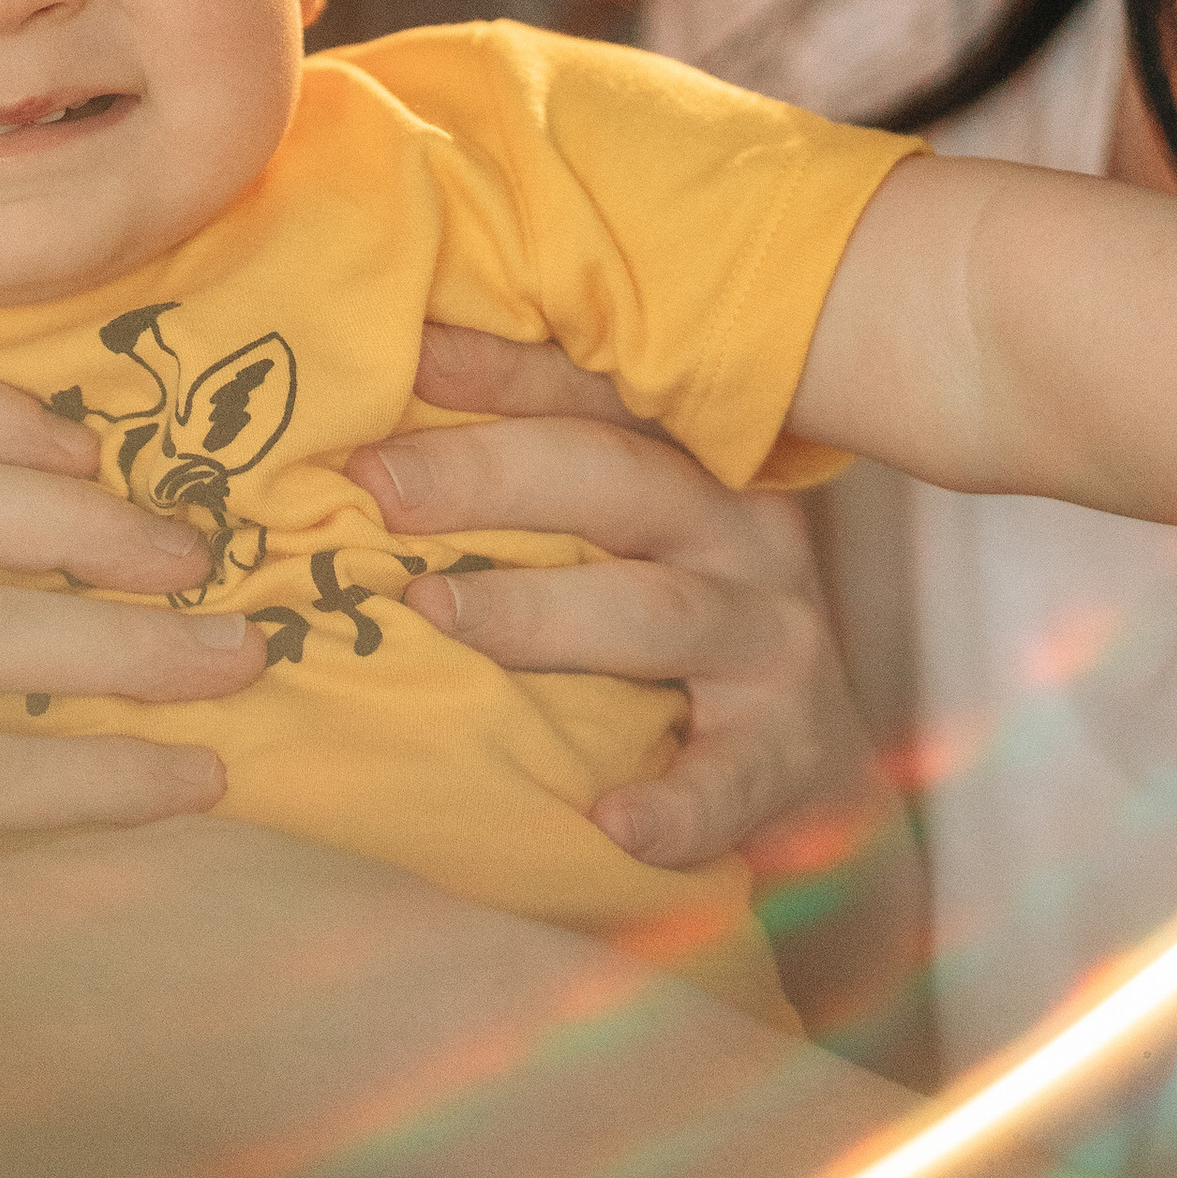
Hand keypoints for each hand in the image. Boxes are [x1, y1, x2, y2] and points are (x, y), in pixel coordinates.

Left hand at [346, 323, 882, 869]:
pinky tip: (614, 822)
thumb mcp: (629, 545)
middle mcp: (739, 538)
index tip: (406, 355)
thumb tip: (362, 458)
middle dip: (490, 476)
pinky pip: (728, 778)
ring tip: (437, 617)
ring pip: (655, 615)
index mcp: (690, 468)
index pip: (593, 398)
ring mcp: (770, 646)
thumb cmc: (677, 636)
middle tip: (378, 488)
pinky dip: (675, 804)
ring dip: (540, 614)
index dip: (502, 371)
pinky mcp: (786, 756)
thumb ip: (532, 499)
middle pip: (618, 481)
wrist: (813, 774)